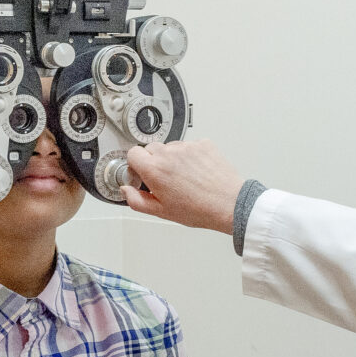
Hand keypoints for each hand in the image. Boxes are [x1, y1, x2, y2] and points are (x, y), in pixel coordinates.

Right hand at [122, 140, 245, 232]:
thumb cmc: (199, 209)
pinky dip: (190, 156)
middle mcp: (169, 153)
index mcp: (155, 169)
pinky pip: (190, 146)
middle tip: (165, 179)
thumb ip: (137, 200)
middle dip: (154, 161)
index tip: (142, 174)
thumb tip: (126, 191)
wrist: (229, 203)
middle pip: (151, 148)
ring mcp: (187, 147)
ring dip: (173, 158)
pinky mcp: (203, 144)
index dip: (136, 165)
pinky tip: (196, 172)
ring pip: (171, 147)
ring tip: (184, 177)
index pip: (133, 153)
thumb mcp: (162, 212)